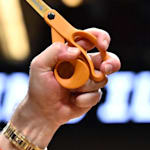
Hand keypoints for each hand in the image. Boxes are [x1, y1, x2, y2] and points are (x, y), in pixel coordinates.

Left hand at [10, 29, 121, 147]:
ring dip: (86, 85)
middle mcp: (84, 64)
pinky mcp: (92, 95)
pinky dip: (84, 98)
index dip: (98, 37)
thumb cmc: (39, 88)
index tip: (100, 43)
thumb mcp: (39, 66)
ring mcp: (90, 80)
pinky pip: (97, 94)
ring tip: (70, 90)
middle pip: (107, 57)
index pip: (90, 38)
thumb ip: (53, 52)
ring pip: (101, 78)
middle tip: (105, 68)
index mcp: (72, 53)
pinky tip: (73, 100)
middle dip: (110, 62)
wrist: (43, 112)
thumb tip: (75, 50)